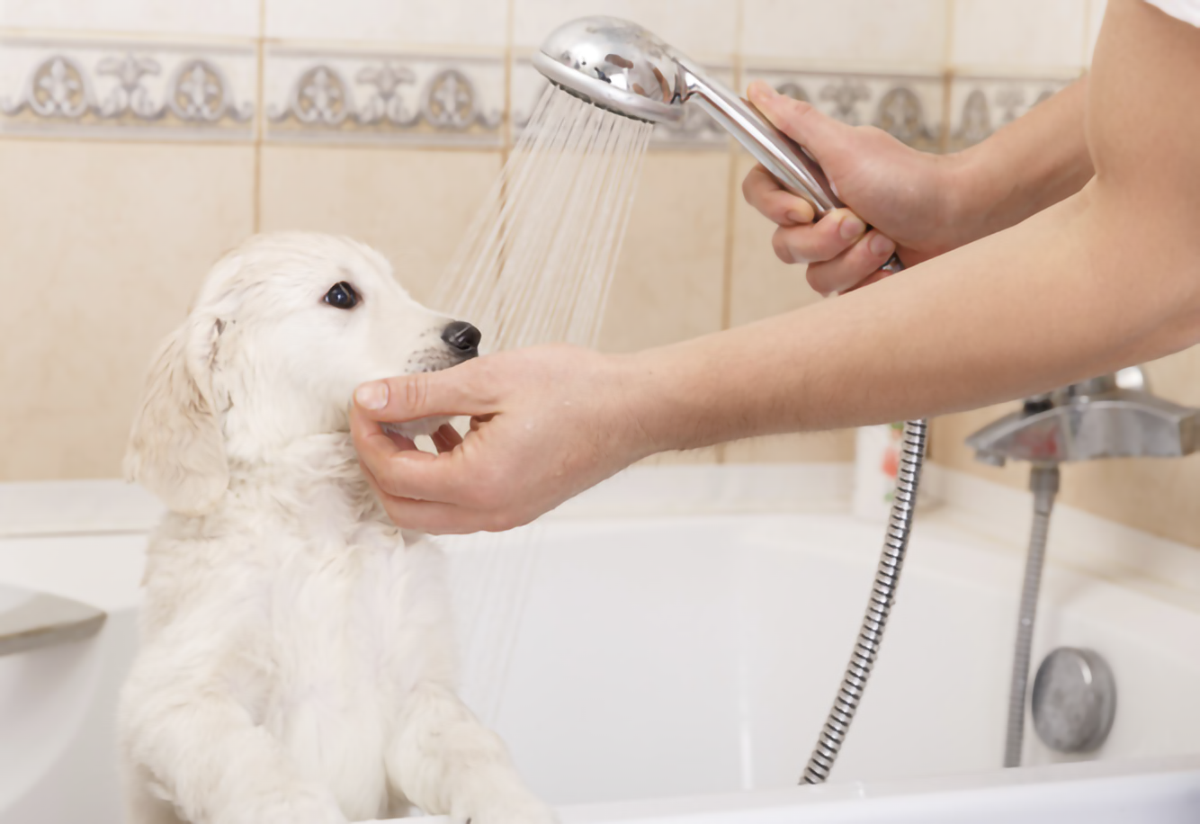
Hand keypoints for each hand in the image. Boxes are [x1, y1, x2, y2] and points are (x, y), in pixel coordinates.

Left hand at [350, 346, 646, 533]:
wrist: (636, 409)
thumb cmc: (575, 389)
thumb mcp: (488, 380)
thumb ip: (421, 393)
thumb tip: (369, 398)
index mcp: (477, 483)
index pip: (392, 473)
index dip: (366, 435)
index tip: (363, 398)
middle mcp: (488, 513)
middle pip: (400, 508)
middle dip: (377, 463)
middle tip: (376, 417)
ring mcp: (505, 515)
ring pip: (428, 513)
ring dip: (406, 473)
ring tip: (409, 422)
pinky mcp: (518, 507)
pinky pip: (458, 507)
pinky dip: (438, 477)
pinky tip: (448, 432)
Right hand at [743, 81, 963, 295]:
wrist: (959, 217)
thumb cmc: (907, 179)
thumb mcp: (846, 147)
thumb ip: (797, 123)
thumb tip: (755, 91)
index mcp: (808, 178)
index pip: (758, 194)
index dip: (773, 207)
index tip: (803, 209)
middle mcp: (817, 213)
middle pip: (784, 244)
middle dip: (824, 239)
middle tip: (859, 222)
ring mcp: (836, 247)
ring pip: (812, 273)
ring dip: (852, 260)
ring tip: (884, 243)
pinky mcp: (856, 274)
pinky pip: (839, 292)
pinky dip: (867, 279)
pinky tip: (890, 265)